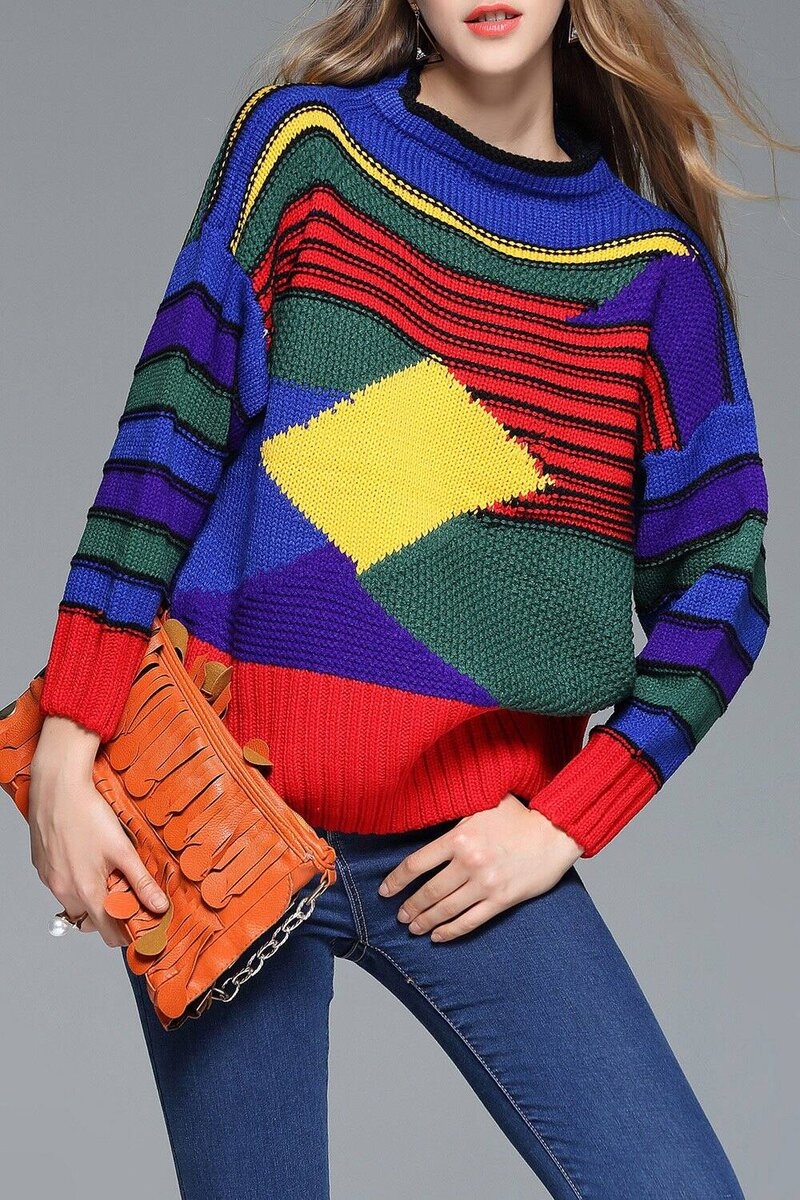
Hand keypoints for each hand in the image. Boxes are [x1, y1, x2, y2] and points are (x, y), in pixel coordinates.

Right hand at [28, 716, 169, 946]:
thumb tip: (159, 906)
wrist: (57, 789)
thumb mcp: (123, 849)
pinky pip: (60, 887)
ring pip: (74, 904)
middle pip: (91, 921)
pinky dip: (75, 882)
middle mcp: (64, 892)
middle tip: (127, 891)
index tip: (140, 921)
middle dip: (110, 913)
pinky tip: (86, 859)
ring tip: (107, 872)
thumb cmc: (89, 814)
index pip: (109, 933)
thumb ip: (141, 881)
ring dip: (91, 897)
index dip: (127, 932)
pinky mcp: (42, 868)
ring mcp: (50, 881)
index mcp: (87, 891)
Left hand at [377, 792, 583, 942]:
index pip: (416, 863)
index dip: (397, 880)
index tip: (385, 891)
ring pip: (446, 909)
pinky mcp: (501, 900)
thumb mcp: (483, 806)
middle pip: (429, 891)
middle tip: (400, 915)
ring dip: (426, 921)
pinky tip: (438, 936)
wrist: (554, 835)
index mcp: (459, 838)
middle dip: (410, 906)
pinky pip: (470, 921)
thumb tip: (432, 808)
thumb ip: (457, 814)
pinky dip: (450, 932)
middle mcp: (468, 863)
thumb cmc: (519, 818)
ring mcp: (485, 884)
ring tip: (413, 927)